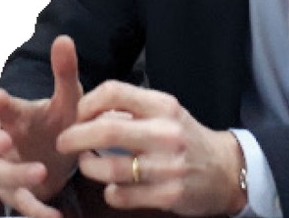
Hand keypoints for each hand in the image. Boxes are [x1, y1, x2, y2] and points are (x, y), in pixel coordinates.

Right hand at [0, 35, 82, 217]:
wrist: (67, 151)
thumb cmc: (61, 119)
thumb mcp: (69, 97)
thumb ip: (65, 71)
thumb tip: (64, 38)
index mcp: (16, 114)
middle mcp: (6, 139)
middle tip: (5, 142)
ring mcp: (9, 165)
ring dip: (16, 174)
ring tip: (42, 172)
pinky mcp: (18, 190)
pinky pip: (18, 202)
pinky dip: (34, 209)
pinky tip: (53, 215)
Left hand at [56, 81, 246, 215]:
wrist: (225, 169)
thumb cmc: (187, 137)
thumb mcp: (167, 112)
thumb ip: (133, 109)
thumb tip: (90, 110)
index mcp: (163, 105)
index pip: (114, 92)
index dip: (87, 102)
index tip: (78, 114)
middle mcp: (166, 132)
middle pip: (105, 131)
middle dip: (75, 137)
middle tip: (63, 142)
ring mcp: (167, 166)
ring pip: (108, 168)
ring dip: (88, 167)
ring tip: (87, 164)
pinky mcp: (168, 195)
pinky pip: (120, 195)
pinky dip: (109, 191)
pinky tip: (114, 186)